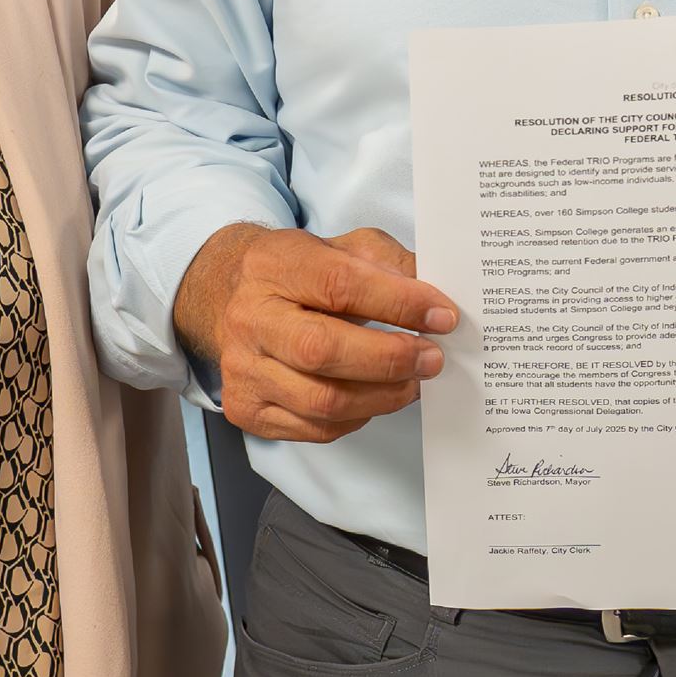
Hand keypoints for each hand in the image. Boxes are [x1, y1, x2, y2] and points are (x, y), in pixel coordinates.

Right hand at [174, 224, 457, 443]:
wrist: (233, 296)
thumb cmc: (300, 272)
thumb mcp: (344, 248)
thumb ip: (390, 265)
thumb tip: (435, 300)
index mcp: (274, 266)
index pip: (340, 285)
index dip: (398, 303)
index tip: (441, 316)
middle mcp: (250, 319)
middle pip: (323, 350)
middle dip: (390, 359)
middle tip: (432, 358)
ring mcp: (243, 369)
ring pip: (321, 400)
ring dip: (381, 396)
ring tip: (413, 382)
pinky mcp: (247, 408)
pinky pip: (314, 428)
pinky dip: (357, 418)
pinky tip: (375, 398)